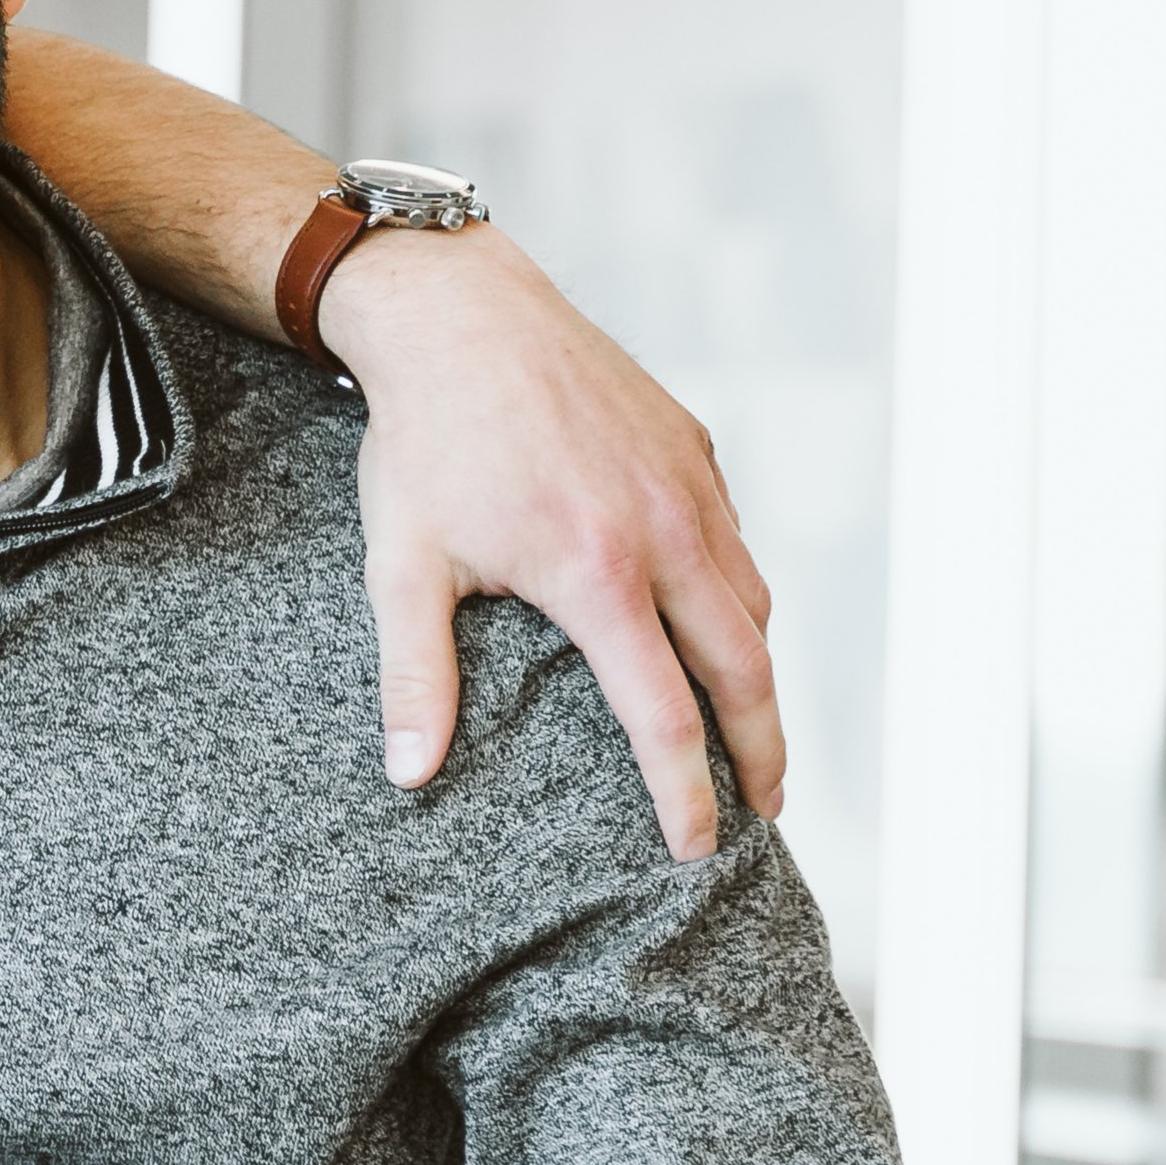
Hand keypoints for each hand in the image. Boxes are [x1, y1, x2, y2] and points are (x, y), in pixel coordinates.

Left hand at [322, 226, 781, 860]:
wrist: (460, 315)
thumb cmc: (424, 443)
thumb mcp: (400, 564)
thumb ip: (413, 676)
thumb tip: (408, 775)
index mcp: (599, 575)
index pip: (665, 717)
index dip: (686, 794)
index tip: (696, 849)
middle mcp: (666, 535)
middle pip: (746, 671)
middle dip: (763, 753)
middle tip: (765, 813)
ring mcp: (690, 488)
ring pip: (753, 604)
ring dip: (760, 677)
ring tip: (750, 731)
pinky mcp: (693, 450)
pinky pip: (735, 544)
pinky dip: (741, 600)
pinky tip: (718, 629)